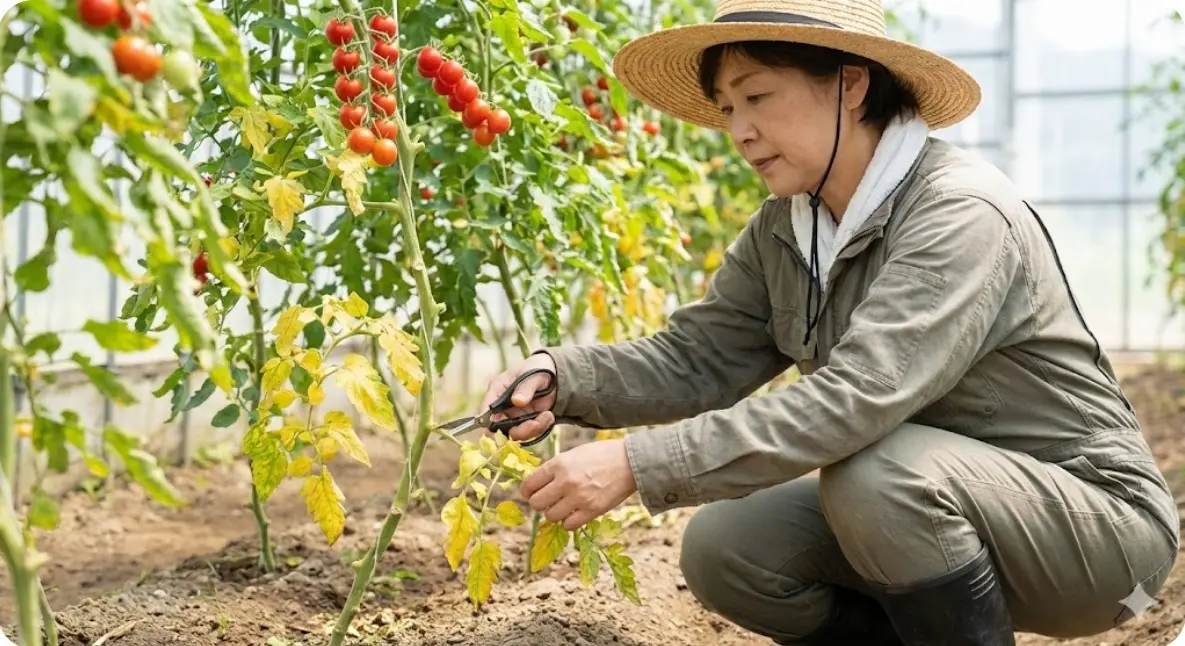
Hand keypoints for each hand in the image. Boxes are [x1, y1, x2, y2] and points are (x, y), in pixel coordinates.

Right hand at [481, 352, 557, 441]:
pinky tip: (548, 416)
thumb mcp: (534, 374)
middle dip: (519, 430)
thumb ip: (525, 387)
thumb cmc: (538, 369)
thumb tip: (517, 401)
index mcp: (497, 389)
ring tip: (548, 416)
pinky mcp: (525, 423)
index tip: (503, 430)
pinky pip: (530, 433)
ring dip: (532, 430)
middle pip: (500, 429)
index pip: (486, 410)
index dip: (490, 423)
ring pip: (516, 434)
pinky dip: (541, 428)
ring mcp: (513, 416)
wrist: (555, 376)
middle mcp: (502, 407)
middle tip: (536, 424)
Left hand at [521, 439, 636, 530]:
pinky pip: (568, 525)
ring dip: (554, 513)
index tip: (531, 493)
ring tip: (563, 506)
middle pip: (536, 503)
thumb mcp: (574, 453)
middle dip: (539, 503)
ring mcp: (579, 498)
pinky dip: (568, 522)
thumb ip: (556, 468)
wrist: (630, 462)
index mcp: (559, 464)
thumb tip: (538, 483)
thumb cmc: (602, 454)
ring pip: (550, 516)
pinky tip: (574, 513)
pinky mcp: (592, 511)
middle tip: (547, 501)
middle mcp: (565, 481)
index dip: (527, 491)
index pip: (529, 484)